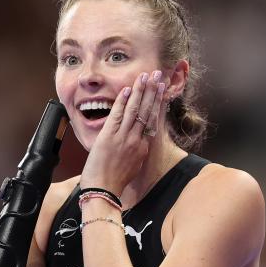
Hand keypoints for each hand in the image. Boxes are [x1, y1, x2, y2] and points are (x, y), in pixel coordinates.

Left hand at [79, 70, 165, 193]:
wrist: (103, 191)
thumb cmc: (113, 182)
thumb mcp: (131, 166)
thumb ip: (135, 152)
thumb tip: (136, 144)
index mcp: (142, 147)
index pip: (152, 120)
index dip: (158, 103)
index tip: (162, 90)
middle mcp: (136, 141)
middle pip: (148, 111)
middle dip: (153, 91)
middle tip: (159, 75)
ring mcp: (123, 138)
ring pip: (135, 110)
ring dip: (140, 91)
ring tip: (146, 76)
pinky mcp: (109, 137)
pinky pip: (117, 116)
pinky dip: (122, 102)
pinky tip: (127, 90)